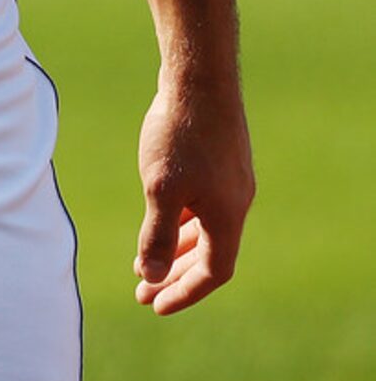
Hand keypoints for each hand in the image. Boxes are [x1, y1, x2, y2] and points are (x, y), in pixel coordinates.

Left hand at [133, 74, 254, 314]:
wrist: (199, 75)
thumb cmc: (179, 132)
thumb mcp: (161, 188)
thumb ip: (155, 233)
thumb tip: (149, 275)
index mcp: (227, 215)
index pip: (212, 272)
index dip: (184, 292)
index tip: (154, 305)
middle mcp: (236, 201)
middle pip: (209, 253)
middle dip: (175, 274)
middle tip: (143, 291)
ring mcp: (230, 178)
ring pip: (205, 227)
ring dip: (177, 246)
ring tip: (145, 260)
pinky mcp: (220, 158)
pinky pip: (203, 204)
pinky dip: (182, 218)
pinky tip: (160, 214)